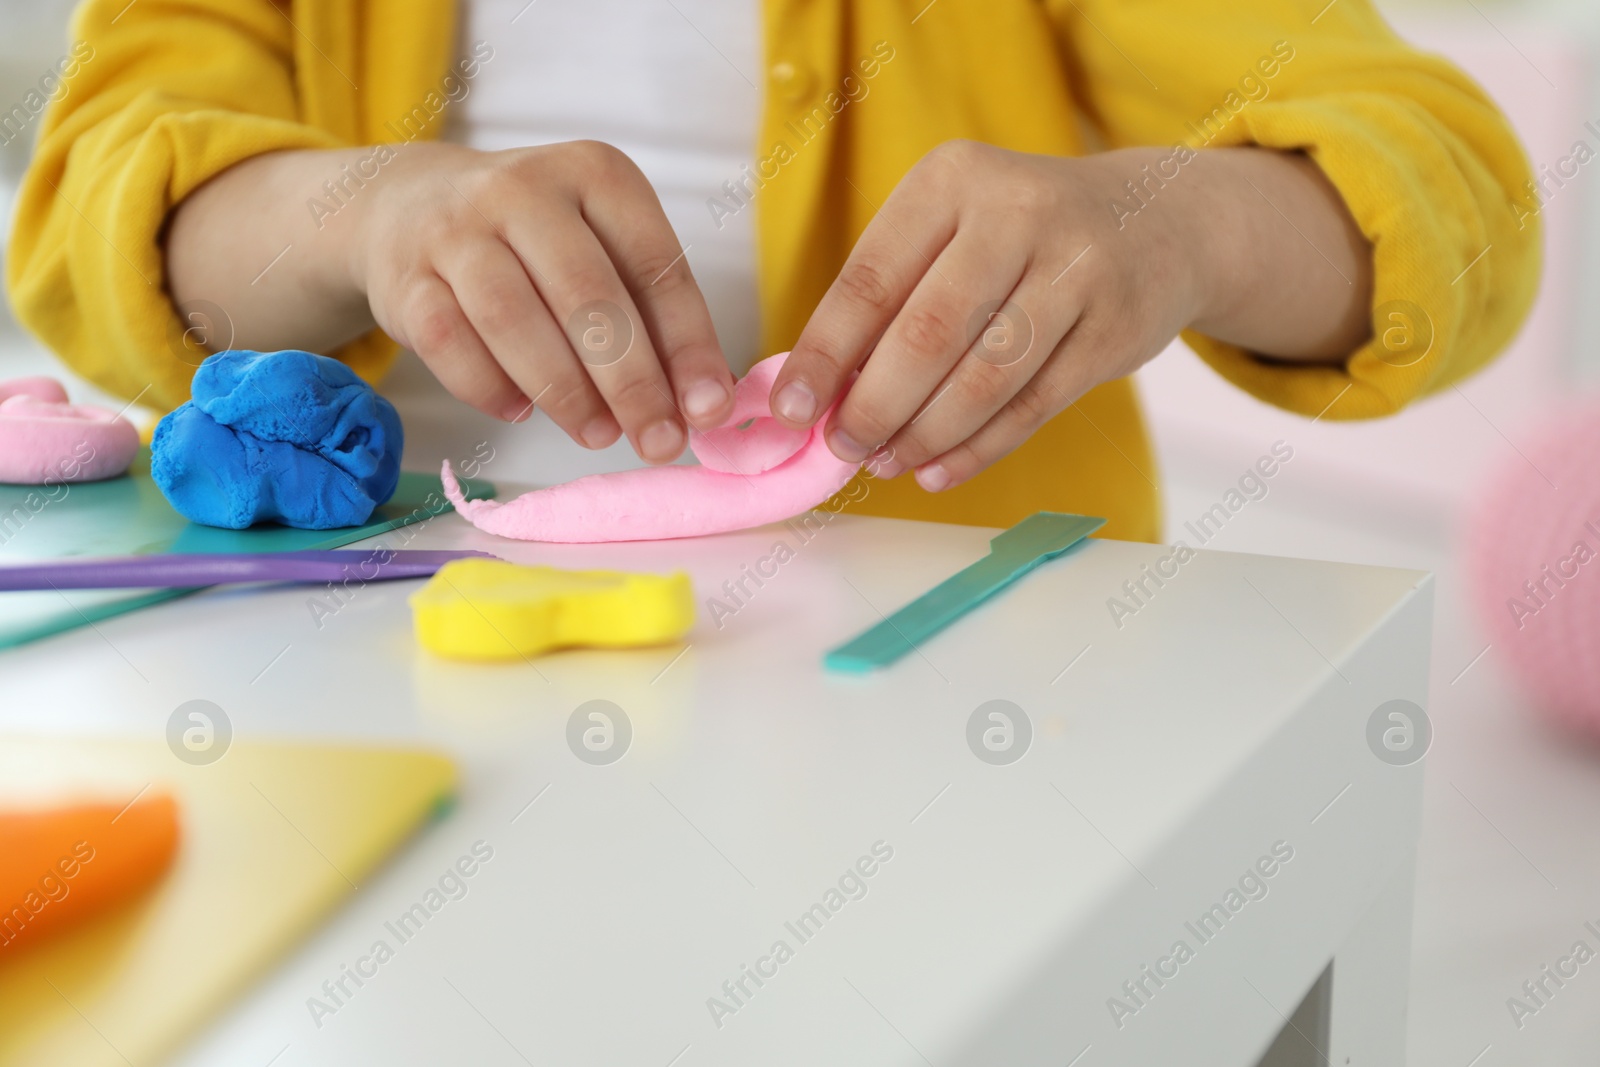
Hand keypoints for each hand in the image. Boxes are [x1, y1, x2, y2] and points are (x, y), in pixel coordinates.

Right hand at [349, 140, 733, 462]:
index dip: (688, 345)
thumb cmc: (530, 241)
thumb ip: (648, 316)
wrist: (406, 205)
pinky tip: (521, 410)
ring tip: (599, 434)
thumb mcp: (600, 247)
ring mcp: (455, 229)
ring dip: (566, 392)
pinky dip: (491, 389)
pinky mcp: (404, 277)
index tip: (709, 410)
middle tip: (659, 442)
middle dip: (632, 383)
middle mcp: (523, 189)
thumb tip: (700, 405)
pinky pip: (450, 344)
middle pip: (587, 295)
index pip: (654, 264)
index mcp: (594, 173)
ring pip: (514, 320)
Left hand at [768, 139, 1370, 489]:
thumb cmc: (1019, 237)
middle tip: (844, 448)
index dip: (823, 353)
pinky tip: (940, 469)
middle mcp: (1019, 212)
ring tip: (888, 463)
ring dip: (925, 434)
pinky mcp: (1116, 328)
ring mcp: (1077, 269)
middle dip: (874, 405)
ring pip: (984, 377)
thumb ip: (890, 297)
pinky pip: (1032, 406)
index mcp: (953, 179)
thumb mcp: (953, 229)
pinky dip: (978, 448)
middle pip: (927, 333)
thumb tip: (815, 394)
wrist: (1158, 221)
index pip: (871, 279)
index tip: (789, 410)